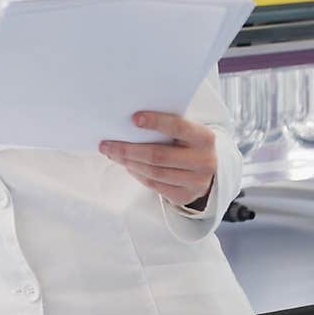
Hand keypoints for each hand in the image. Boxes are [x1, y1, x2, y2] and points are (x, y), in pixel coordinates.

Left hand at [99, 111, 216, 209]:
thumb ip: (166, 127)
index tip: (133, 118)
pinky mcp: (185, 196)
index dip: (155, 122)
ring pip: (154, 173)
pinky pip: (154, 186)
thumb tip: (128, 123)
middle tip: (106, 144)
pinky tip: (127, 165)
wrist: (208, 169)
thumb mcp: (186, 132)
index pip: (178, 127)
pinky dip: (137, 174)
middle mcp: (204, 161)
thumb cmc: (188, 143)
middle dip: (128, 149)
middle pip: (158, 155)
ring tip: (112, 154)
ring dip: (128, 163)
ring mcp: (196, 182)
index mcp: (204, 138)